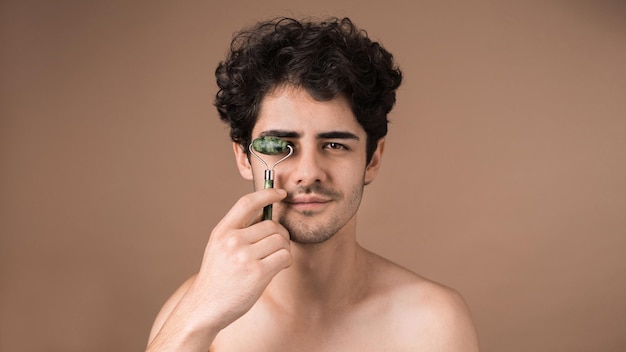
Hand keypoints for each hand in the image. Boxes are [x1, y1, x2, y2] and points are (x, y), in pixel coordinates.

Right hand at [185, 188, 291, 329]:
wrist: (206, 307)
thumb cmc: (218, 276)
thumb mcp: (219, 246)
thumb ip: (239, 230)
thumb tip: (266, 212)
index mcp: (222, 231)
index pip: (247, 203)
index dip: (267, 194)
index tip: (280, 193)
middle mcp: (232, 241)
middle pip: (272, 225)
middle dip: (280, 234)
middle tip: (277, 246)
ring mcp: (245, 257)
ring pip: (281, 240)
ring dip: (284, 249)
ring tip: (276, 258)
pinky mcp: (258, 273)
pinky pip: (285, 256)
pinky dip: (287, 261)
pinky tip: (279, 267)